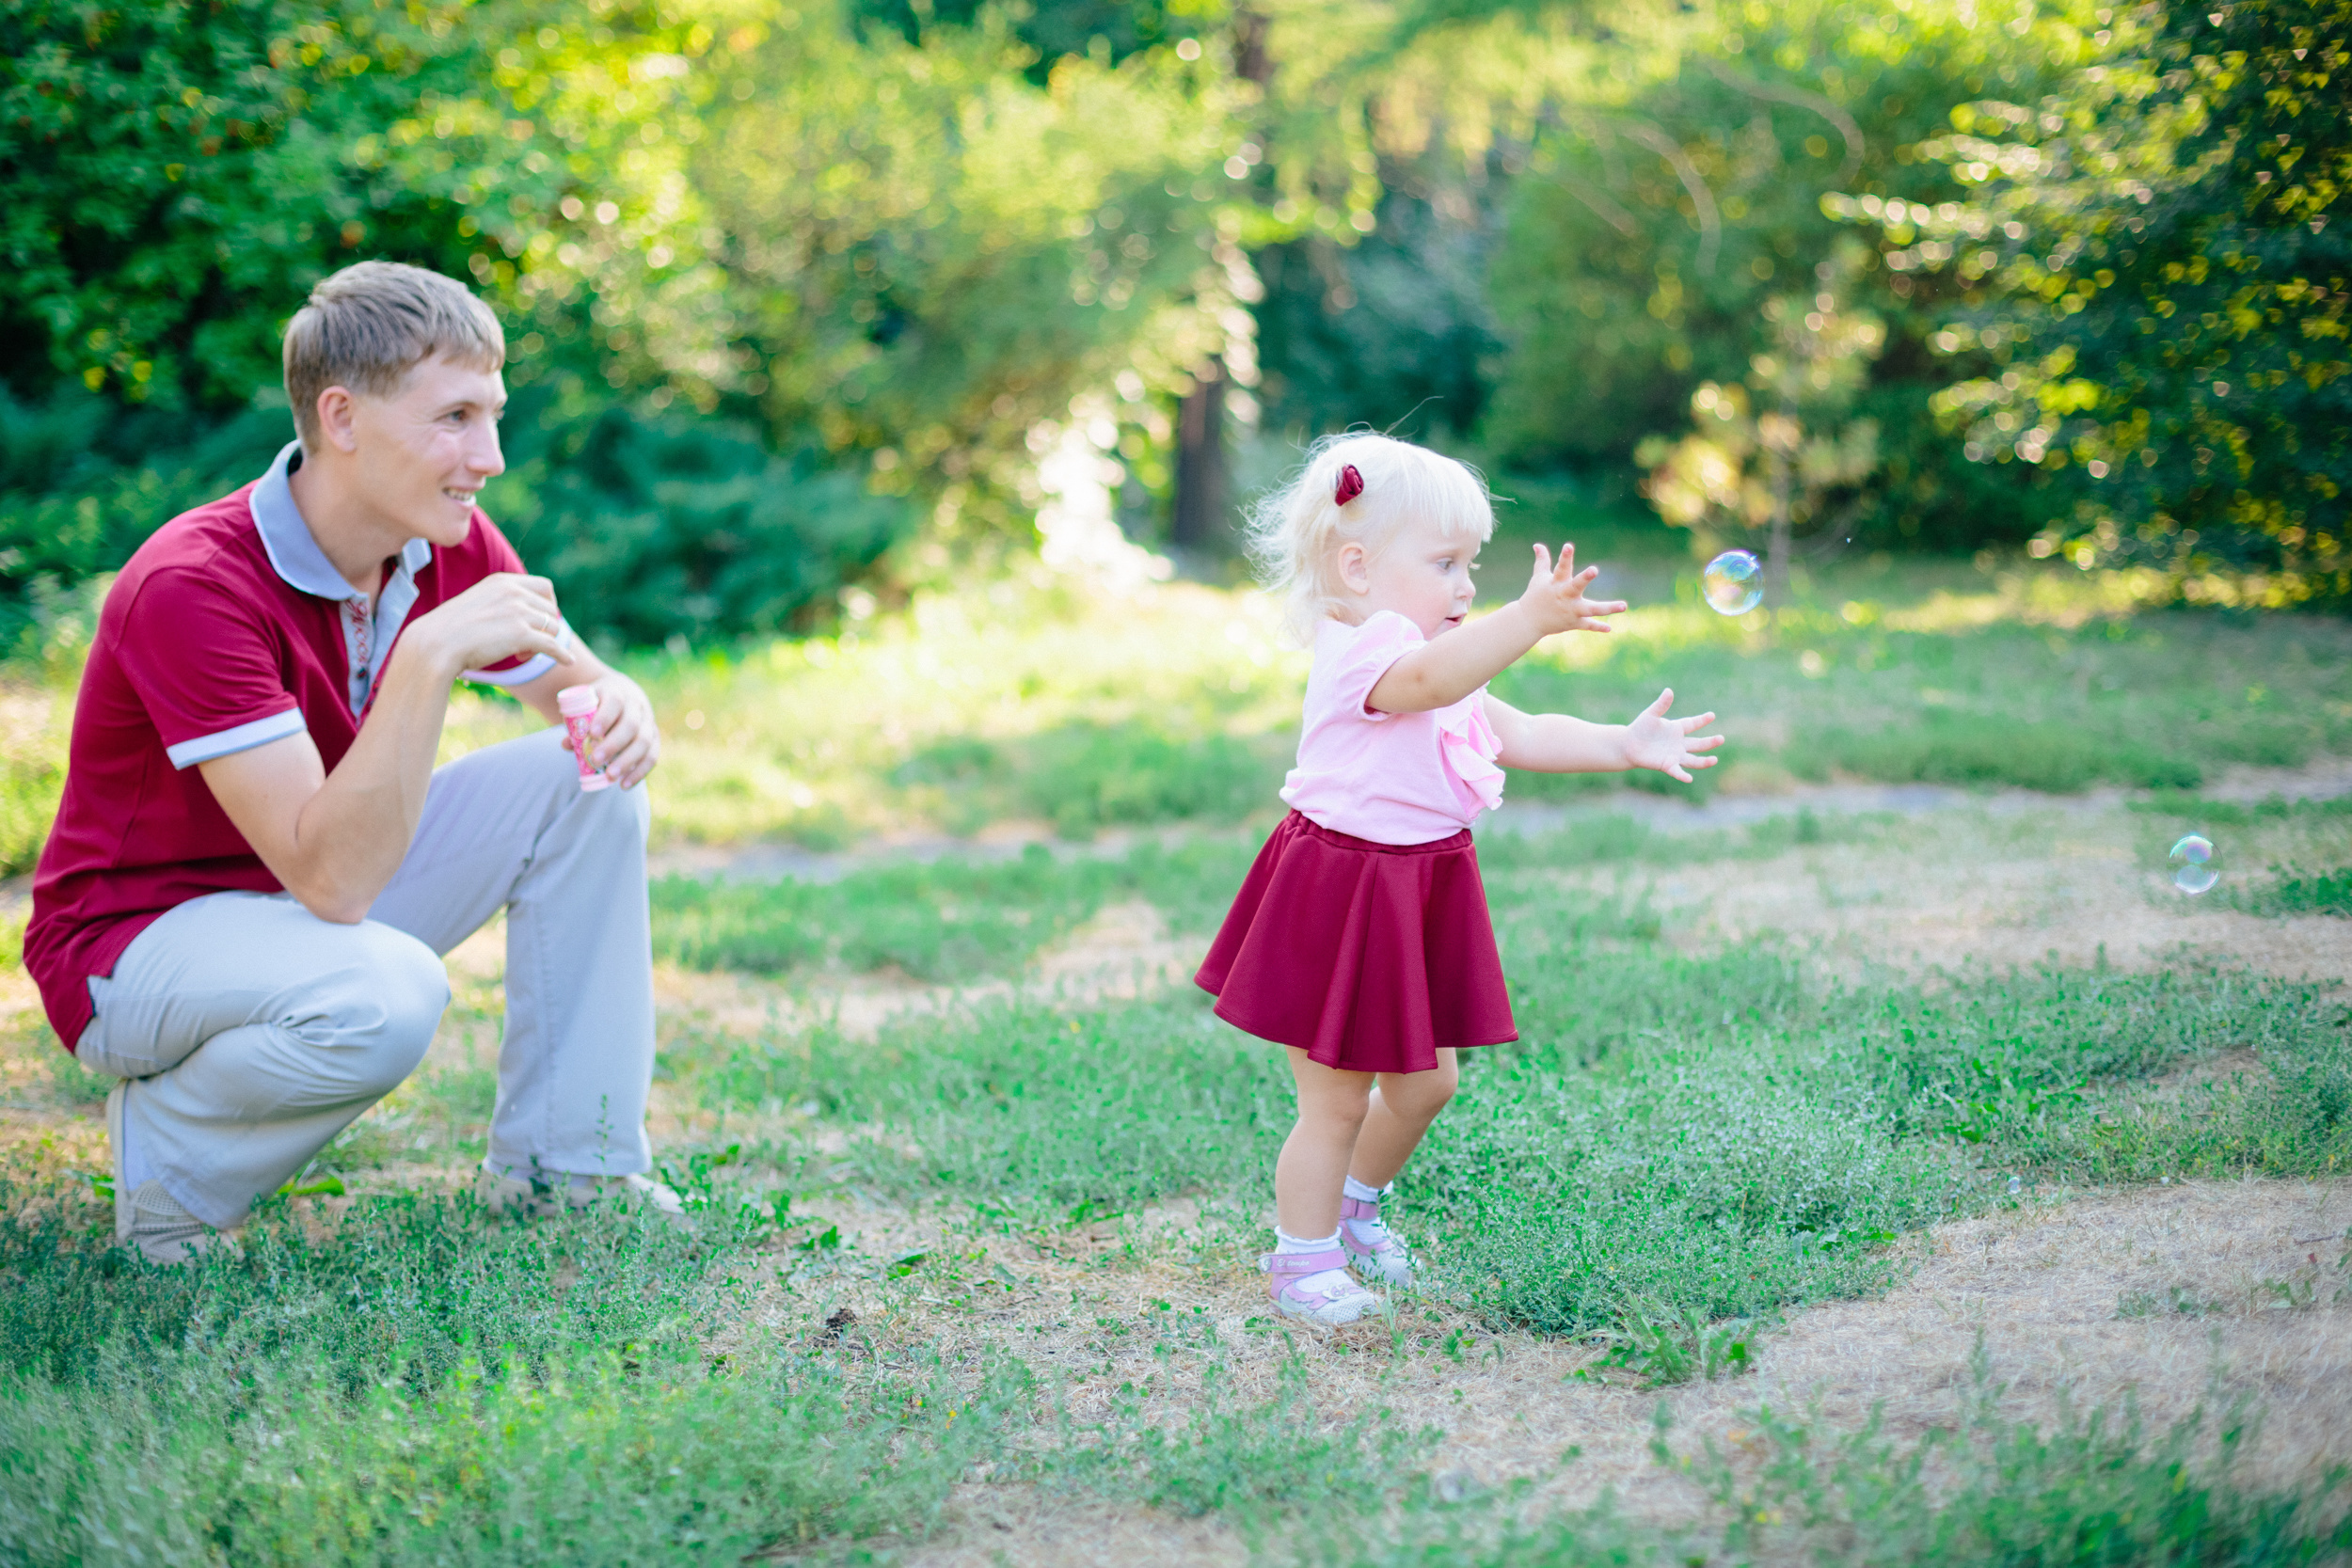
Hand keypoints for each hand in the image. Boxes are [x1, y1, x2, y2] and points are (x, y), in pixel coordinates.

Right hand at [403, 573, 577, 680]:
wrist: (435, 645)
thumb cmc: (451, 630)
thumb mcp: (478, 603)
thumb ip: (500, 602)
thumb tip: (521, 614)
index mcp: (503, 581)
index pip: (544, 587)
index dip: (545, 606)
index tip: (535, 622)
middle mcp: (514, 592)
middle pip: (551, 609)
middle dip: (543, 627)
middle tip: (525, 644)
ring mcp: (518, 612)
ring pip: (553, 628)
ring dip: (544, 643)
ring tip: (522, 655)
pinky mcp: (521, 635)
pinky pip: (553, 645)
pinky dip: (562, 654)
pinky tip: (566, 662)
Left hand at [563, 671, 661, 788]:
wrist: (622, 694)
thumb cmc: (596, 704)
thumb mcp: (584, 706)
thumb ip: (576, 724)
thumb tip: (568, 744)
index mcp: (617, 692)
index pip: (615, 703)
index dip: (605, 718)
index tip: (592, 734)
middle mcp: (637, 705)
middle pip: (630, 725)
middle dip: (613, 745)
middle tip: (595, 761)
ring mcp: (648, 721)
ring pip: (644, 742)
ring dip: (627, 761)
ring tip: (610, 777)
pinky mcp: (654, 737)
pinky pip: (652, 756)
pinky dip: (639, 772)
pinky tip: (625, 785)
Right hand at [1516, 543, 1628, 637]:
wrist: (1528, 621)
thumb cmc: (1535, 596)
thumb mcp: (1539, 577)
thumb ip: (1542, 561)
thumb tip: (1538, 545)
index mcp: (1556, 584)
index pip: (1561, 568)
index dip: (1565, 557)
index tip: (1569, 545)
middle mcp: (1564, 596)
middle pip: (1576, 586)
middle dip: (1584, 578)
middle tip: (1594, 569)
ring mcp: (1570, 610)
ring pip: (1590, 609)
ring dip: (1607, 608)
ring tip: (1624, 605)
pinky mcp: (1573, 622)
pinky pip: (1587, 625)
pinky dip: (1597, 627)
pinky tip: (1609, 628)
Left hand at [1622, 689, 1723, 782]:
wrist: (1628, 745)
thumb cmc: (1640, 728)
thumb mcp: (1651, 715)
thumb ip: (1661, 705)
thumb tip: (1669, 691)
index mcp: (1677, 729)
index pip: (1692, 724)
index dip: (1702, 720)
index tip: (1712, 715)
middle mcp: (1679, 743)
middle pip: (1698, 743)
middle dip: (1710, 742)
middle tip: (1721, 739)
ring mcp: (1674, 755)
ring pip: (1693, 760)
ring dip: (1704, 762)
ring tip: (1714, 760)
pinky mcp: (1667, 765)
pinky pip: (1677, 771)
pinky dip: (1682, 775)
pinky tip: (1689, 779)